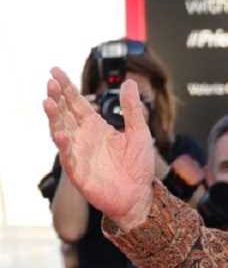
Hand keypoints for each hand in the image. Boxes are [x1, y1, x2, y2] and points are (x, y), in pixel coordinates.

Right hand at [45, 69, 154, 230]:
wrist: (140, 196)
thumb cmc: (138, 167)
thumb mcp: (139, 133)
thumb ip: (132, 109)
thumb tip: (129, 83)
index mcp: (96, 127)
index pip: (76, 102)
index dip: (66, 87)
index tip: (55, 71)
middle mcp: (83, 137)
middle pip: (64, 113)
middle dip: (56, 97)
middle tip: (51, 81)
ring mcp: (78, 153)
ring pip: (60, 131)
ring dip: (53, 117)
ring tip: (48, 101)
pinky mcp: (78, 171)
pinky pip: (68, 156)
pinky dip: (64, 145)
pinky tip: (61, 134)